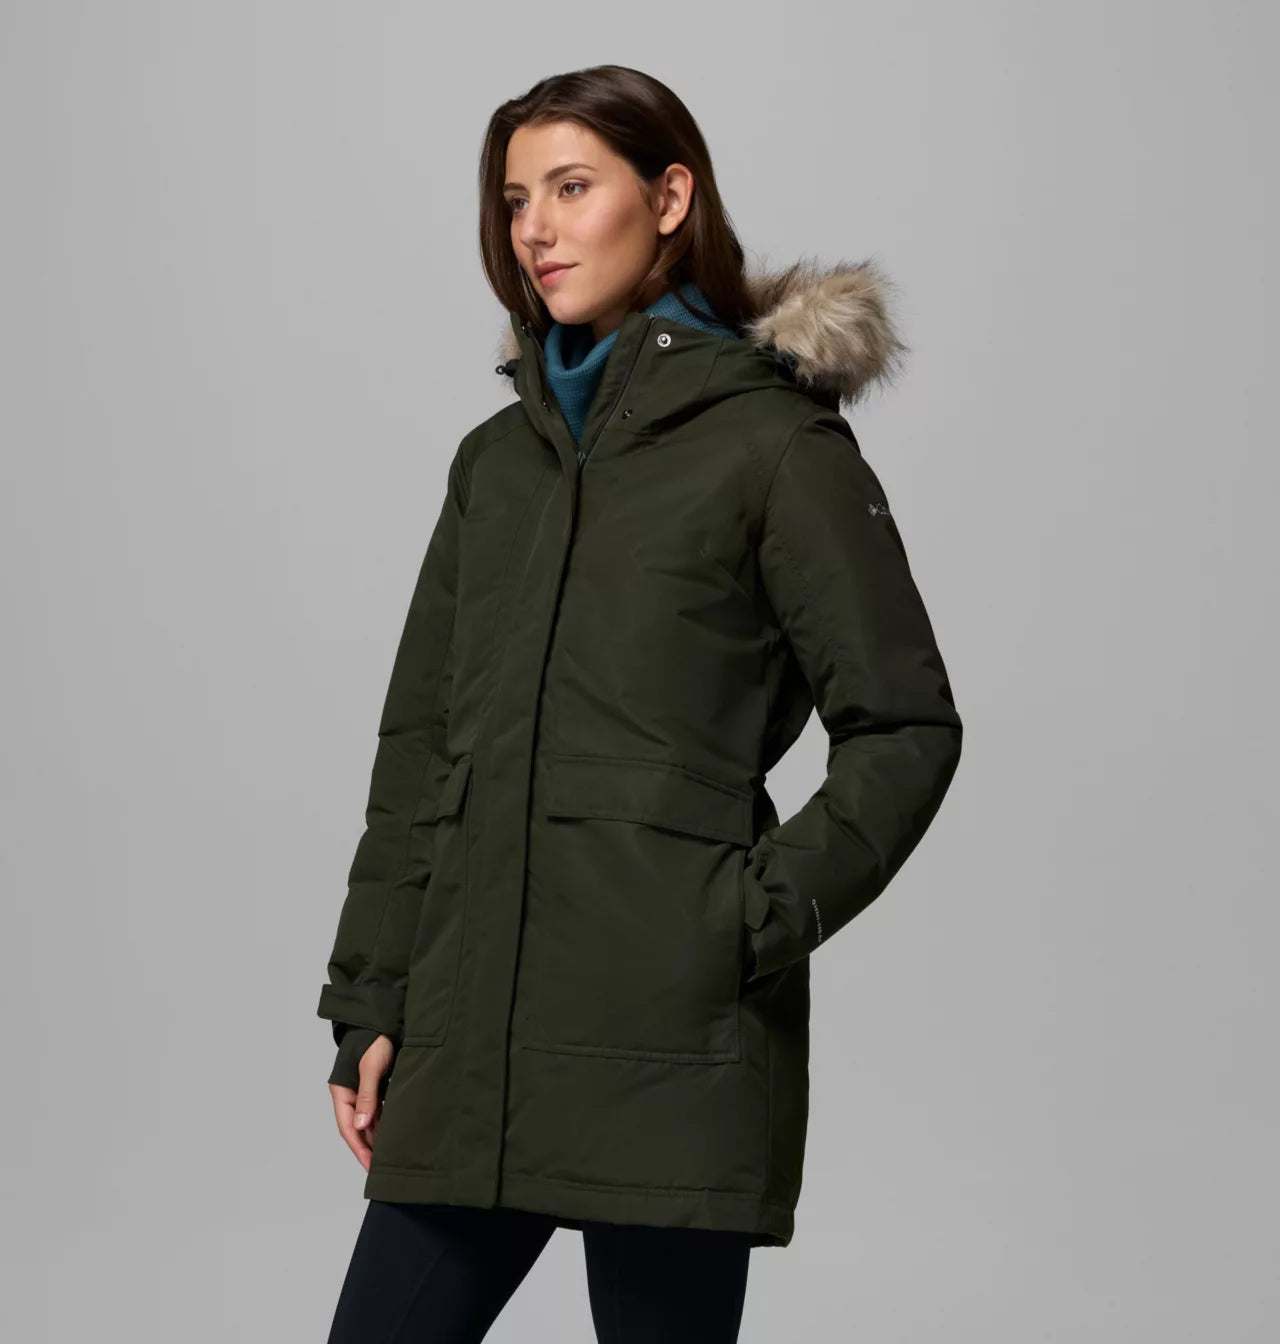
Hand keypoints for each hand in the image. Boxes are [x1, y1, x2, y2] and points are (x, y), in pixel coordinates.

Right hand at [328, 1033, 394, 1170]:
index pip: (348, 1127)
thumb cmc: (375, 1040)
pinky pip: (378, 1110)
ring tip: (388, 1156)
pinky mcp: (377, 1086)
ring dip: (376, 1137)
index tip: (369, 1166)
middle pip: (357, 1127)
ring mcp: (363, 1091)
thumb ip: (367, 1096)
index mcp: (342, 1091)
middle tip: (380, 1168)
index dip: (358, 1148)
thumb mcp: (371, 1068)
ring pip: (369, 1120)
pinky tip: (393, 1134)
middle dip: (367, 1148)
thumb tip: (360, 1127)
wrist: (385, 1020)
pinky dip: (384, 1123)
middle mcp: (350, 1094)